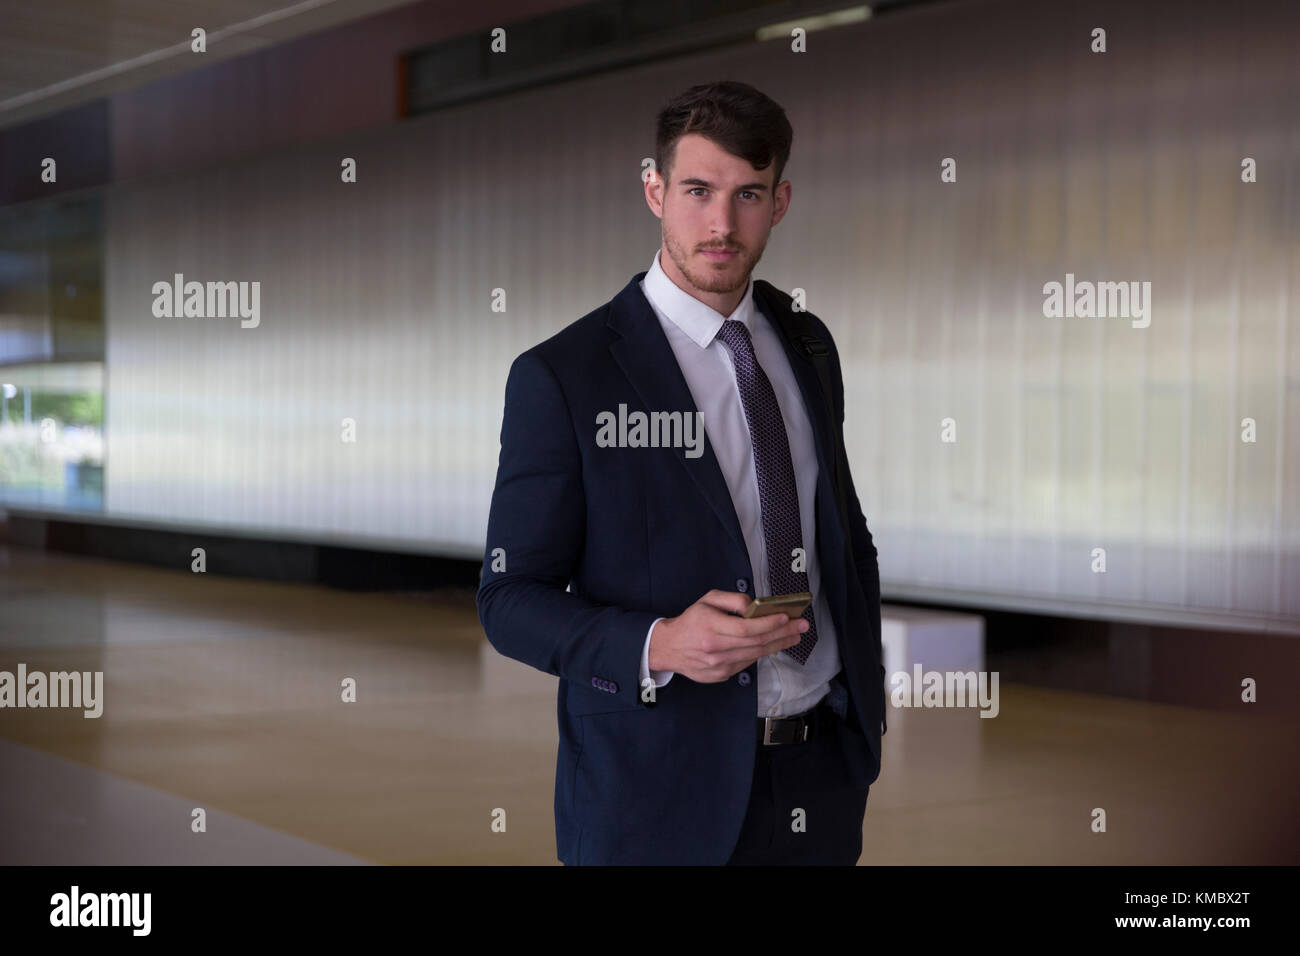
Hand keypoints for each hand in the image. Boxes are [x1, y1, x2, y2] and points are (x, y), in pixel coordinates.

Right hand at [647, 590, 808, 682]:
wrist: (670, 648)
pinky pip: (747, 663)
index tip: (786, 617)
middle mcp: (715, 648)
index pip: (745, 628)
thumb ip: (732, 599)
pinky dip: (762, 653)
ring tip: (794, 635)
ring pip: (755, 654)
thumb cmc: (691, 621)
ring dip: (778, 644)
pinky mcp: (721, 675)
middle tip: (801, 626)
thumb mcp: (707, 600)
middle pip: (756, 643)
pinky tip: (773, 644)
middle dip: (782, 633)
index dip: (768, 624)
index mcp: (710, 627)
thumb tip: (755, 607)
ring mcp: (718, 665)